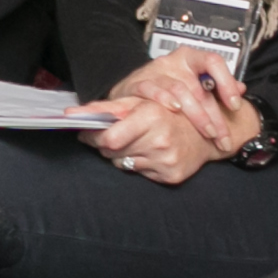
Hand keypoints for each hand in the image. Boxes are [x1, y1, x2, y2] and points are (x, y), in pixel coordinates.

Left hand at [78, 94, 235, 184]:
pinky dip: (138, 164)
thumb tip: (72, 113)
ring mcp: (167, 160)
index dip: (93, 138)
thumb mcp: (139, 101)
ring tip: (136, 142)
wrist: (204, 132)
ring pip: (124, 164)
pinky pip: (140, 174)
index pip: (109, 139)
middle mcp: (159, 139)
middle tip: (112, 137)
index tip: (87, 133)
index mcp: (150, 116)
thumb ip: (106, 107)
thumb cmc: (167, 113)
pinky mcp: (172, 176)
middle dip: (105, 145)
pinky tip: (149, 154)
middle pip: (113, 153)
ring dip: (122, 155)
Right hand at [103, 55, 257, 151]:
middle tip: (224, 138)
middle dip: (215, 116)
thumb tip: (242, 88)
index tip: (235, 105)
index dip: (227, 82)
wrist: (129, 96)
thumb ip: (216, 88)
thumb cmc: (166, 91)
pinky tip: (175, 111)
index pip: (213, 61)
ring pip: (180, 90)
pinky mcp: (137, 83)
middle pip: (199, 86)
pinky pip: (152, 89)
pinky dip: (164, 99)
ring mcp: (154, 72)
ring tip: (208, 135)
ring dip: (197, 115)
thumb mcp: (194, 87)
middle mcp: (173, 62)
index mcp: (190, 59)